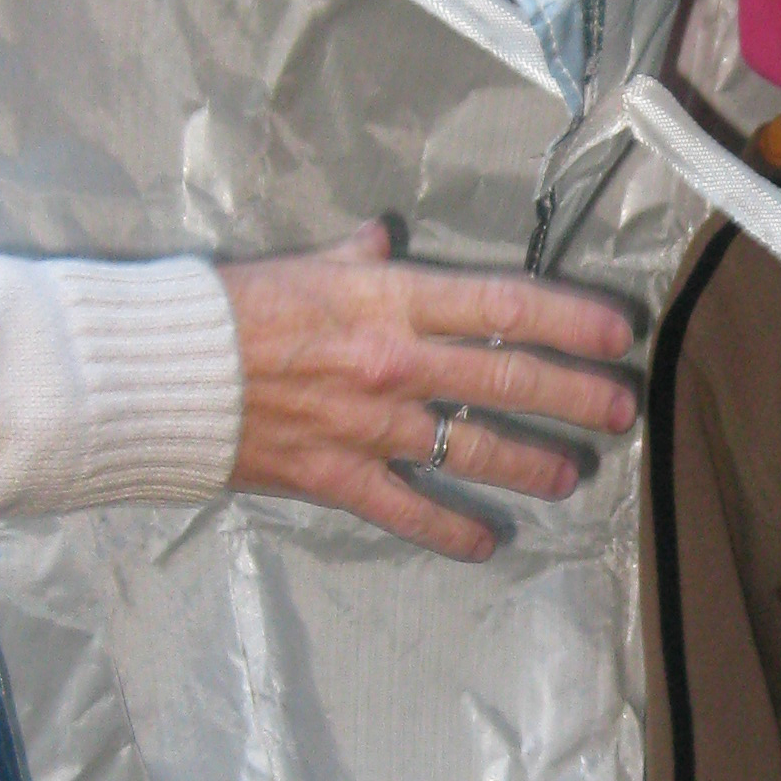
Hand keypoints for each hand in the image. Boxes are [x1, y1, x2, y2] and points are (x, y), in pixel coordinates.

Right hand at [218, 223, 636, 561]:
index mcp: (389, 298)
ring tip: (571, 476)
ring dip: (532, 464)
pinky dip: (454, 531)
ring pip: (475, 449)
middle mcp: (395, 361)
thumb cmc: (228, 308)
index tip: (617, 333)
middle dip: (575, 396)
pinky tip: (489, 542)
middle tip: (620, 410)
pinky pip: (411, 511)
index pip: (503, 303)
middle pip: (508, 378)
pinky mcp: (338, 477)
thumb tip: (383, 238)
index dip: (569, 319)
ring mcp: (370, 425)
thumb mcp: (299, 263)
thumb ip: (353, 258)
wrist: (160, 373)